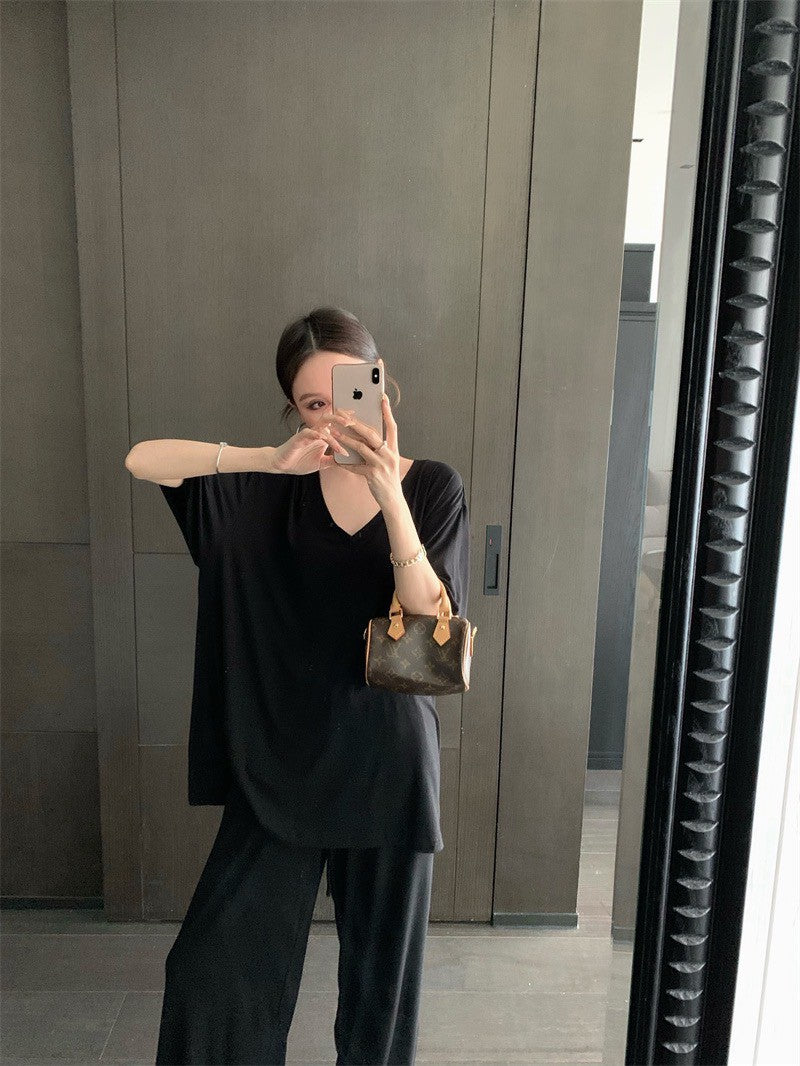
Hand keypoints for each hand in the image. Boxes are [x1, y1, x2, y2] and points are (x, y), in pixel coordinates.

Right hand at [267, 421, 347, 473]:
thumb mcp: (321, 463)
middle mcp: (316, 432)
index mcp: (322, 436)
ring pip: (322, 423)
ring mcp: (308, 434)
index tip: (357, 421)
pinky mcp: (299, 439)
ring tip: (344, 428)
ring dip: (334, 424)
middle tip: (352, 421)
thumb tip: (347, 462)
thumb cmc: (299, 461)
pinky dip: (316, 434)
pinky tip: (323, 437)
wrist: (282, 465)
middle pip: (330, 418)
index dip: (345, 420)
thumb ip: (333, 460)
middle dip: (342, 418)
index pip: (335, 424)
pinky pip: (308, 433)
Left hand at [327, 359, 402, 511]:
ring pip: (362, 447)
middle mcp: (390, 455)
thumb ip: (378, 448)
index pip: (392, 426)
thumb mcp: (387, 461)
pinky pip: (355, 466)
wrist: (392, 499)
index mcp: (394, 449)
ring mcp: (382, 465)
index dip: (387, 412)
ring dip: (346, 439)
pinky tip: (336, 459)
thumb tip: (363, 434)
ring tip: (334, 432)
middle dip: (356, 423)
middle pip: (372, 434)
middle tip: (344, 415)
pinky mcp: (373, 475)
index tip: (382, 397)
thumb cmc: (387, 478)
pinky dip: (345, 462)